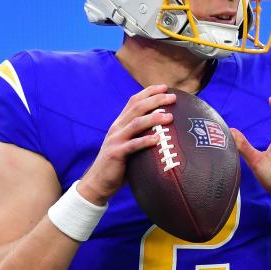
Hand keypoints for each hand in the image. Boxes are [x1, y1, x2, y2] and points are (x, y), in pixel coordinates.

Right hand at [78, 85, 174, 205]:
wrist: (98, 182)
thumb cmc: (118, 165)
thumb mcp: (128, 145)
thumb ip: (140, 136)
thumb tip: (164, 132)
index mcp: (120, 123)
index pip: (134, 101)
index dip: (149, 92)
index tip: (165, 87)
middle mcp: (117, 128)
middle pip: (137, 108)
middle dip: (156, 100)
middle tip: (172, 98)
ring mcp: (116, 140)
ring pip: (136, 123)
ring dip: (154, 118)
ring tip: (169, 117)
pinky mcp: (116, 153)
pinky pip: (133, 145)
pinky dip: (145, 141)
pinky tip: (157, 139)